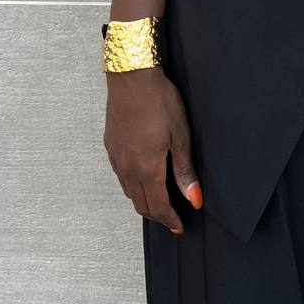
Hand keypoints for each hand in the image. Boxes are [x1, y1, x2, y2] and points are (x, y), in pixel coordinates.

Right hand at [103, 67, 203, 234]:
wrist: (131, 76)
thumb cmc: (158, 100)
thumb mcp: (180, 135)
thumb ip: (184, 170)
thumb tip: (194, 198)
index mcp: (146, 169)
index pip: (158, 207)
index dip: (170, 220)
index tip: (179, 226)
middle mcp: (127, 169)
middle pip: (141, 205)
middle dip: (158, 215)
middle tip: (172, 217)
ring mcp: (116, 159)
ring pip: (129, 192)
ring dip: (144, 201)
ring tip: (160, 199)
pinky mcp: (110, 148)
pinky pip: (121, 177)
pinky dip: (133, 185)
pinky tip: (143, 176)